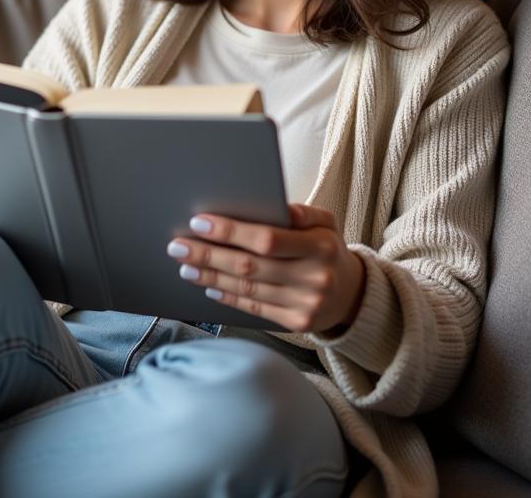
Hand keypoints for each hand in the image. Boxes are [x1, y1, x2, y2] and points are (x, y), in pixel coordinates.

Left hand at [166, 203, 365, 333]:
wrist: (352, 293)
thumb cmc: (326, 248)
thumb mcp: (325, 222)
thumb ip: (301, 212)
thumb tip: (275, 206)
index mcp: (320, 246)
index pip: (267, 239)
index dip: (230, 232)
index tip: (199, 223)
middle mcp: (314, 278)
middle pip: (250, 267)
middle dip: (208, 255)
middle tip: (178, 246)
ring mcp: (306, 305)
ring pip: (247, 289)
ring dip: (210, 276)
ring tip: (186, 266)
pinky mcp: (297, 324)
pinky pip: (254, 309)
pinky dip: (228, 296)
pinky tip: (208, 286)